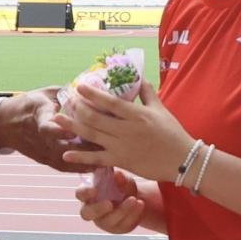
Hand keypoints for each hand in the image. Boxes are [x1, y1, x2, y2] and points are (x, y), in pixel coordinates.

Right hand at [0, 86, 96, 172]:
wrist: (5, 123)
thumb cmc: (28, 104)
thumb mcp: (44, 94)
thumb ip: (65, 93)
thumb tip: (88, 91)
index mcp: (37, 115)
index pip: (46, 126)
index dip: (59, 130)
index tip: (72, 131)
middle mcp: (38, 136)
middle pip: (59, 147)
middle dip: (81, 148)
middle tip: (102, 146)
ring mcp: (40, 150)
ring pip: (62, 159)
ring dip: (82, 160)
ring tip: (103, 160)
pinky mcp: (42, 159)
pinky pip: (61, 166)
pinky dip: (76, 168)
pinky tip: (93, 166)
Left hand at [54, 80, 194, 182]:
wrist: (183, 160)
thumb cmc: (173, 133)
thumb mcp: (161, 110)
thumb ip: (148, 93)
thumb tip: (139, 78)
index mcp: (137, 115)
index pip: (110, 102)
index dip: (92, 94)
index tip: (78, 86)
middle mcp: (126, 130)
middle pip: (95, 118)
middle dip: (77, 109)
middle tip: (66, 102)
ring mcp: (122, 147)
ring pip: (92, 136)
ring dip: (73, 127)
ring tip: (57, 120)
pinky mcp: (121, 162)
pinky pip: (97, 159)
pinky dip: (81, 157)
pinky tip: (66, 153)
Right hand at [76, 170, 145, 233]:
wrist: (134, 197)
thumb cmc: (121, 184)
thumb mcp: (123, 178)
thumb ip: (119, 177)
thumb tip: (117, 174)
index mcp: (88, 194)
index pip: (80, 194)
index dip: (85, 193)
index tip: (95, 190)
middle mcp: (91, 210)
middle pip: (86, 214)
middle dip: (98, 209)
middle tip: (110, 204)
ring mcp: (103, 221)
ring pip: (108, 221)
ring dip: (122, 211)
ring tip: (135, 200)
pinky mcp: (116, 229)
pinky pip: (123, 225)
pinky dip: (133, 215)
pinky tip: (140, 204)